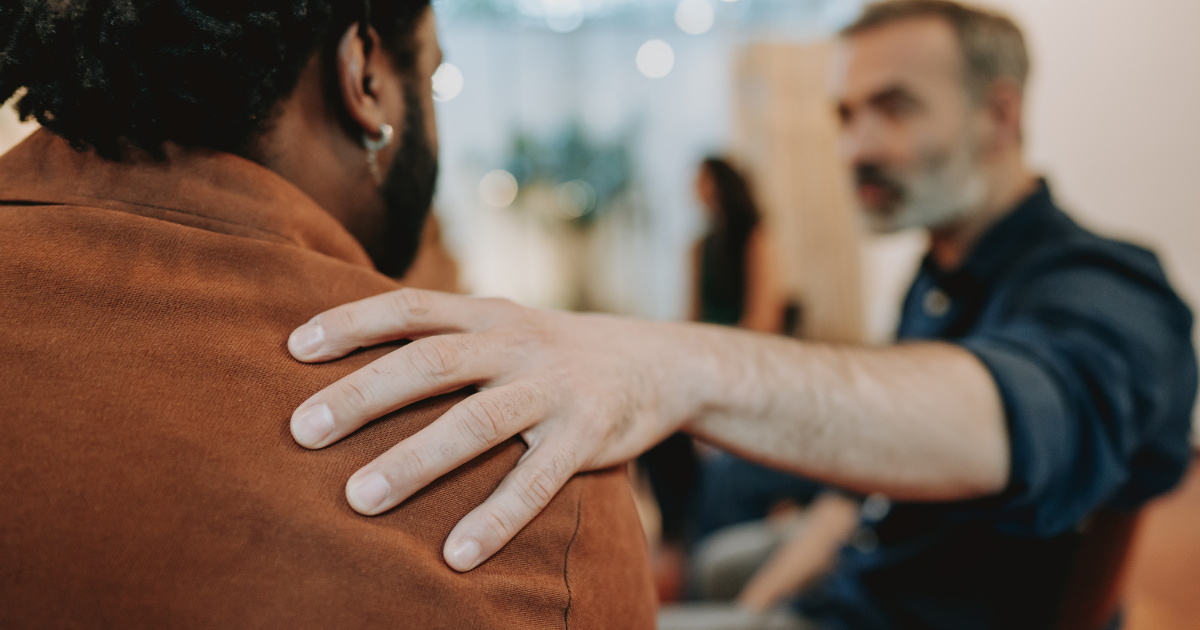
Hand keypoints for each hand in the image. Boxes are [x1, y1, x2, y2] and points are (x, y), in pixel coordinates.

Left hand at [286, 289, 710, 570]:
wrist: (660, 362)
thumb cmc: (558, 354)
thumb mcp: (507, 326)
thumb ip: (449, 335)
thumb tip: (356, 359)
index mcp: (489, 314)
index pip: (411, 307)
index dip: (352, 322)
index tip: (293, 348)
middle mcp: (517, 343)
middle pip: (431, 361)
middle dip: (363, 395)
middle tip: (303, 430)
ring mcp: (554, 388)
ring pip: (476, 421)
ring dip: (415, 460)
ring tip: (359, 498)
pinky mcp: (587, 435)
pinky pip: (536, 481)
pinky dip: (496, 518)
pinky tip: (456, 555)